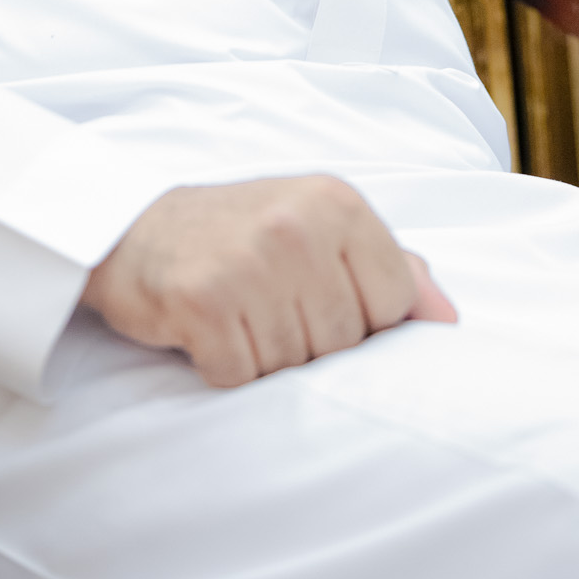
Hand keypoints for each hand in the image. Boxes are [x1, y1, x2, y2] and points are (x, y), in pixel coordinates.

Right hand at [80, 174, 456, 386]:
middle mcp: (297, 224)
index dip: (363, 323)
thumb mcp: (318, 227)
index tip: (320, 301)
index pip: (395, 304)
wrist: (132, 229)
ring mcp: (249, 260)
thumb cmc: (238, 233)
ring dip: (265, 357)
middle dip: (310, 343)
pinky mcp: (203, 299)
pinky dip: (224, 367)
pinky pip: (241, 376)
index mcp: (337, 202)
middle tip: (268, 307)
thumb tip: (447, 319)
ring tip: (240, 316)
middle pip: (345, 341)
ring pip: (295, 365)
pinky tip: (209, 331)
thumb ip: (390, 266)